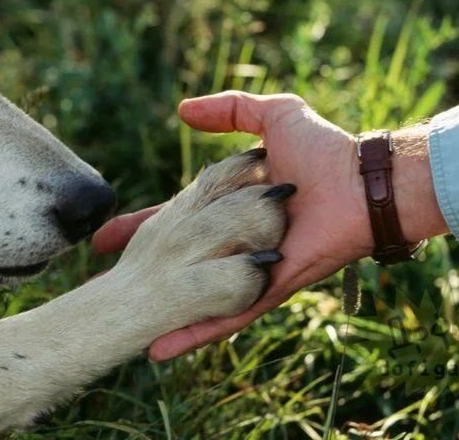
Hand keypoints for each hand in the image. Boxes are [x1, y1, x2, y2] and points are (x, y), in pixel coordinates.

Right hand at [92, 91, 446, 360]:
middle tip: (99, 279)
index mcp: (232, 203)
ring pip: (194, 292)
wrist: (360, 183)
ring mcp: (248, 266)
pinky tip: (161, 349)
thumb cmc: (323, 150)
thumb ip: (230, 110)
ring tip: (120, 324)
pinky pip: (226, 314)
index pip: (174, 214)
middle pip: (176, 257)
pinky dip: (195, 331)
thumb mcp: (272, 116)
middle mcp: (235, 238)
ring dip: (160, 308)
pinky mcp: (264, 288)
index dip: (139, 223)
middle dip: (136, 268)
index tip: (103, 236)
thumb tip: (182, 111)